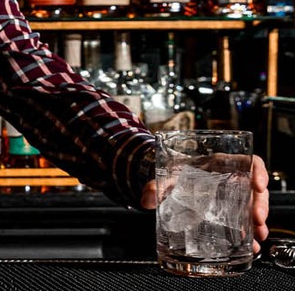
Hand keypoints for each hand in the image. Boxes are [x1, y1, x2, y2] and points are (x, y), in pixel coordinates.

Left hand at [140, 154, 269, 252]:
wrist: (166, 181)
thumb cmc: (171, 173)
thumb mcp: (163, 177)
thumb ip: (154, 186)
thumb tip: (145, 200)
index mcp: (218, 163)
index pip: (247, 161)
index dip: (258, 171)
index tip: (258, 185)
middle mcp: (230, 178)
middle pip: (254, 187)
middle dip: (260, 204)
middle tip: (257, 220)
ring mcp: (232, 194)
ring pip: (253, 205)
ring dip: (258, 221)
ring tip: (256, 235)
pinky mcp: (229, 210)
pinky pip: (245, 218)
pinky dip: (250, 231)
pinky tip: (251, 243)